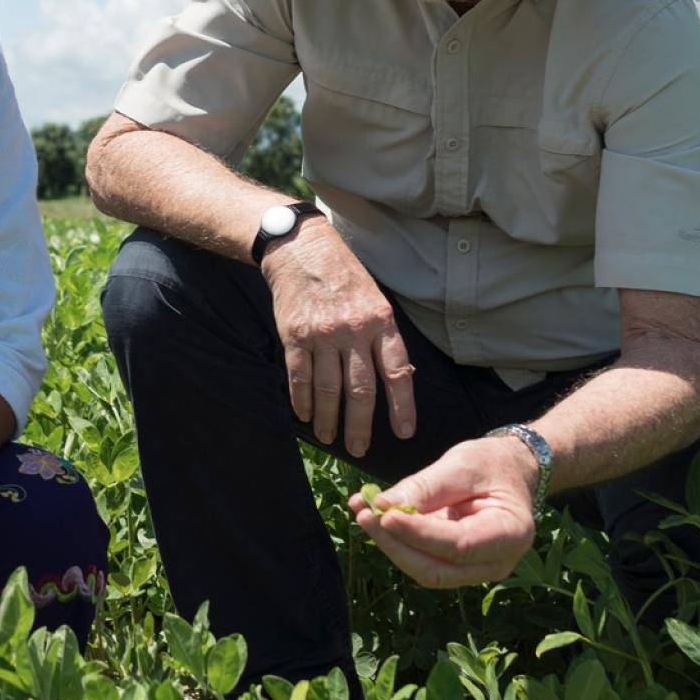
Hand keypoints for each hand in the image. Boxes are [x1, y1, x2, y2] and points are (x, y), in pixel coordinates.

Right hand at [258, 218, 416, 456]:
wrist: (301, 249)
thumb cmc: (344, 277)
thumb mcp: (375, 300)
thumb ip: (384, 338)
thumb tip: (400, 378)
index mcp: (381, 321)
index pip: (397, 372)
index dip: (402, 406)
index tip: (404, 432)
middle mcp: (353, 330)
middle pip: (361, 390)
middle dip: (361, 426)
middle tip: (360, 450)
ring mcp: (322, 334)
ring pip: (328, 390)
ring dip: (328, 420)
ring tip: (329, 437)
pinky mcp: (294, 336)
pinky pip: (300, 377)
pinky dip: (302, 401)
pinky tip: (305, 416)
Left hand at [349, 436, 537, 586]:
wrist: (509, 472)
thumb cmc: (492, 464)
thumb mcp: (462, 465)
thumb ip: (426, 488)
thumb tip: (382, 507)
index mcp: (511, 535)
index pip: (459, 546)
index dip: (419, 534)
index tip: (385, 515)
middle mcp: (496, 563)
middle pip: (437, 569)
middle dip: (396, 544)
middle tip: (364, 514)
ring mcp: (475, 570)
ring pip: (424, 569)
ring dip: (389, 543)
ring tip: (362, 509)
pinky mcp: (454, 566)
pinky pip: (421, 559)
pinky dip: (395, 540)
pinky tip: (372, 515)